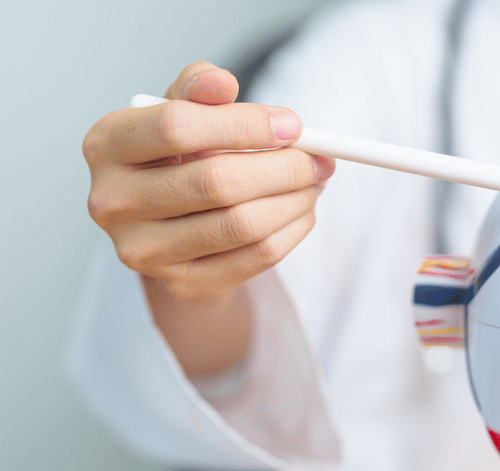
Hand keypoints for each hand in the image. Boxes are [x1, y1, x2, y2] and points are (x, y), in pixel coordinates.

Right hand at [82, 62, 334, 304]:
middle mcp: (112, 202)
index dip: (245, 124)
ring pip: (243, 224)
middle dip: (284, 168)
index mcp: (106, 145)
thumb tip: (223, 82)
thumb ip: (200, 88)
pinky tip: (303, 212)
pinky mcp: (183, 285)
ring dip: (295, 200)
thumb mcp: (182, 110)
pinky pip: (257, 257)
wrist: (170, 223)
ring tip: (315, 183)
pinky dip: (293, 230)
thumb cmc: (178, 152)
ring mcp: (144, 251)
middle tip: (319, 160)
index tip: (293, 125)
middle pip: (216, 182)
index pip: (177, 127)